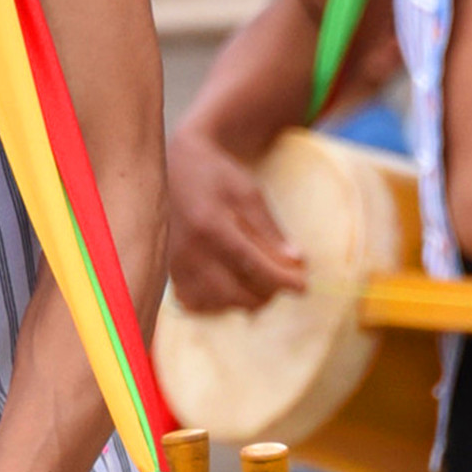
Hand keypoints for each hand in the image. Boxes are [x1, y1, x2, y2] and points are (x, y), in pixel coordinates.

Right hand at [165, 126, 308, 312]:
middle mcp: (189, 252)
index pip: (252, 266)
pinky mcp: (169, 272)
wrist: (171, 167)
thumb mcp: (247, 192)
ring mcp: (175, 265)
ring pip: (216, 304)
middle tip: (283, 282)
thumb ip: (270, 229)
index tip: (302, 287)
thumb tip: (295, 261)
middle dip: (266, 294)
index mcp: (210, 227)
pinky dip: (218, 303)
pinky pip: (196, 303)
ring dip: (244, 301)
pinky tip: (232, 288)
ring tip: (261, 285)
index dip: (281, 280)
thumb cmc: (214, 175)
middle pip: (235, 293)